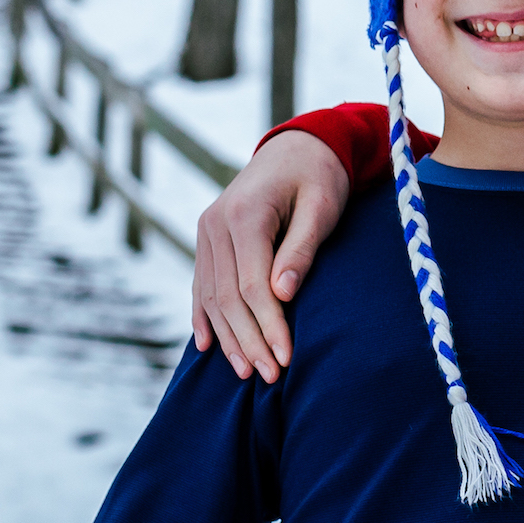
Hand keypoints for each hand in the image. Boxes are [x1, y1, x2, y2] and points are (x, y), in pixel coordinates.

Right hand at [191, 129, 348, 381]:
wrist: (297, 145)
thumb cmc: (320, 175)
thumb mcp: (322, 206)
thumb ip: (302, 248)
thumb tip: (283, 294)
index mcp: (245, 214)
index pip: (252, 286)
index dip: (269, 326)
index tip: (287, 358)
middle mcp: (216, 224)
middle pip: (228, 297)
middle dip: (249, 341)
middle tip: (271, 377)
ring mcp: (206, 231)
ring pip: (210, 296)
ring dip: (227, 337)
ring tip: (247, 372)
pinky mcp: (207, 237)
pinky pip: (201, 283)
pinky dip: (203, 316)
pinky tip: (207, 345)